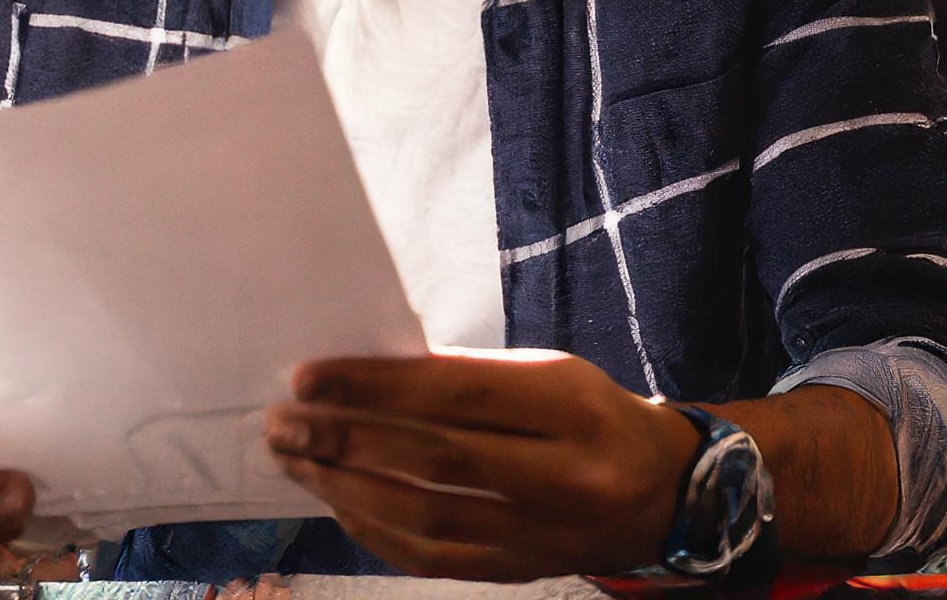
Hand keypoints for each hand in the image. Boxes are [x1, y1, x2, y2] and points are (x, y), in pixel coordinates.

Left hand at [264, 348, 701, 579]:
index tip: (308, 378)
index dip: (375, 386)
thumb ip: (469, 375)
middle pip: (433, 459)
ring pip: (424, 514)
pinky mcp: (519, 572)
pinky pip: (430, 557)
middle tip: (284, 424)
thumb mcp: (549, 373)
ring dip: (344, 487)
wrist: (662, 493)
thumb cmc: (589, 415)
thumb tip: (366, 378)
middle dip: (344, 440)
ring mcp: (541, 535)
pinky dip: (373, 530)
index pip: (457, 393)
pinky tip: (337, 502)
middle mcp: (562, 476)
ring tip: (295, 460)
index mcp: (571, 407)